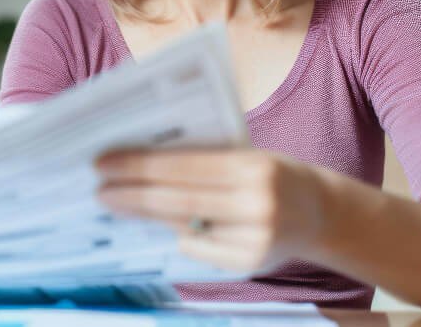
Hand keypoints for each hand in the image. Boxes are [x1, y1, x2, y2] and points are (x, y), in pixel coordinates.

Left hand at [95, 148, 327, 273]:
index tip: (104, 163)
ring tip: (115, 204)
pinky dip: (173, 235)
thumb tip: (143, 166)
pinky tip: (151, 226)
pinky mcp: (249, 264)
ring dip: (144, 215)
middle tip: (99, 188)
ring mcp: (254, 239)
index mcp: (253, 167)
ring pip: (184, 225)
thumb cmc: (271, 174)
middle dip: (132, 193)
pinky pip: (198, 249)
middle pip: (177, 199)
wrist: (321, 212)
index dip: (139, 165)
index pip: (182, 165)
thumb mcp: (247, 155)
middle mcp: (256, 204)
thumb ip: (206, 161)